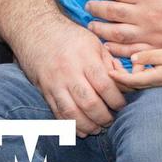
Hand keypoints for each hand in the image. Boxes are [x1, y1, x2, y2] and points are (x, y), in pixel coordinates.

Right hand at [13, 18, 126, 136]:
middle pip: (89, 102)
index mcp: (86, 59)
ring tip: (98, 129)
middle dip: (103, 116)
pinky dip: (69, 125)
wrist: (36, 31)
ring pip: (72, 112)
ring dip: (87, 125)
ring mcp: (55, 84)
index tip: (123, 105)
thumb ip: (110, 63)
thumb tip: (124, 81)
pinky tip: (81, 130)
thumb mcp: (95, 43)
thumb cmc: (71, 37)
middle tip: (112, 121)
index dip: (116, 100)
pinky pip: (57, 113)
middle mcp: (70, 73)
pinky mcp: (44, 91)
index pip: (105, 86)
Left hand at [86, 0, 161, 55]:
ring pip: (117, 34)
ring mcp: (152, 34)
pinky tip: (107, 44)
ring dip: (101, 29)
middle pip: (113, 13)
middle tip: (89, 6)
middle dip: (97, 9)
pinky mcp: (158, 48)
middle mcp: (148, 16)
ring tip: (92, 25)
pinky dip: (116, 50)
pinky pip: (131, 52)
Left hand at [109, 47, 161, 88]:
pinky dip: (129, 73)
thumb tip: (132, 58)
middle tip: (108, 62)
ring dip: (121, 74)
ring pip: (130, 83)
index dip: (116, 76)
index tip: (106, 70)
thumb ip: (148, 56)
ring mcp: (151, 84)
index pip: (129, 81)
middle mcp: (149, 84)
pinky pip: (136, 79)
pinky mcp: (152, 80)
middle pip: (126, 86)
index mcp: (151, 79)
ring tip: (115, 61)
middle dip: (115, 76)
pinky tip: (131, 62)